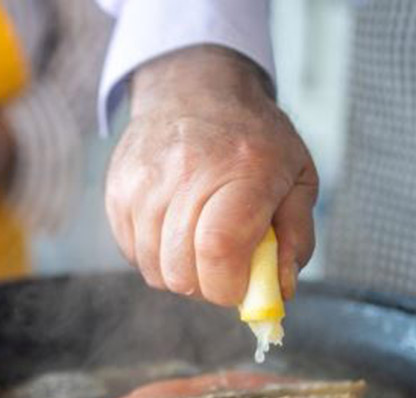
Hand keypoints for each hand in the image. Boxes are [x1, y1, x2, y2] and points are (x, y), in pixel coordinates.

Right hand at [106, 46, 317, 305]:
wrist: (193, 89)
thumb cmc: (252, 139)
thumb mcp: (297, 178)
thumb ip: (296, 238)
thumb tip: (279, 291)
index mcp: (244, 170)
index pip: (219, 250)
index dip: (230, 286)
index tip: (243, 284)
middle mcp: (186, 174)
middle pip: (183, 271)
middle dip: (208, 285)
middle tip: (225, 263)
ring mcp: (144, 185)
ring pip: (156, 270)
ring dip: (182, 271)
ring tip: (199, 239)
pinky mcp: (118, 193)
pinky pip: (134, 255)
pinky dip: (157, 255)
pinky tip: (175, 228)